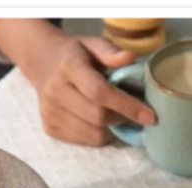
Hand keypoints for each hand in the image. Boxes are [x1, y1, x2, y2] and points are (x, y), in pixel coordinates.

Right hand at [0, 20, 155, 146]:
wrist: (42, 65)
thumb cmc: (75, 54)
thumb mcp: (93, 43)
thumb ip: (111, 52)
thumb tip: (130, 59)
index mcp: (68, 68)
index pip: (100, 93)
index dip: (126, 106)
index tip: (149, 116)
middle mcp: (55, 93)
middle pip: (97, 117)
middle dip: (122, 118)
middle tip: (134, 113)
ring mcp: (50, 114)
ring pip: (92, 134)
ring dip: (112, 129)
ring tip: (118, 117)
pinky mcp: (49, 129)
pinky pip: (83, 141)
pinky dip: (99, 135)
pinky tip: (101, 123)